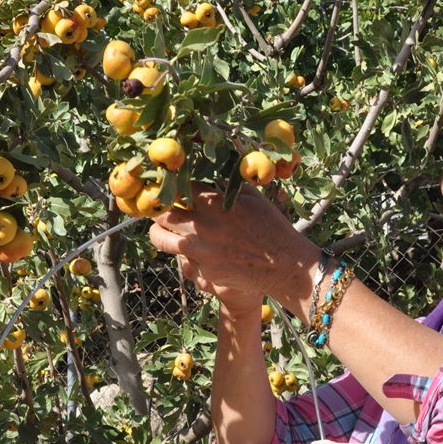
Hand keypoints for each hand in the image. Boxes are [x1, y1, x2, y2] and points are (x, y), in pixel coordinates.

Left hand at [148, 184, 319, 316]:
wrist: (284, 265)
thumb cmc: (272, 227)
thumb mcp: (252, 197)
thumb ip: (227, 185)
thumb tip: (211, 172)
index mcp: (214, 203)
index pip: (178, 187)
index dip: (172, 184)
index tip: (170, 185)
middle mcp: (201, 226)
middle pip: (162, 212)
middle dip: (160, 207)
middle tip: (161, 206)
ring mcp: (200, 251)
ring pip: (160, 237)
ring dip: (158, 230)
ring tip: (160, 227)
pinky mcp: (203, 271)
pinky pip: (183, 259)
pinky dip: (185, 252)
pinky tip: (195, 249)